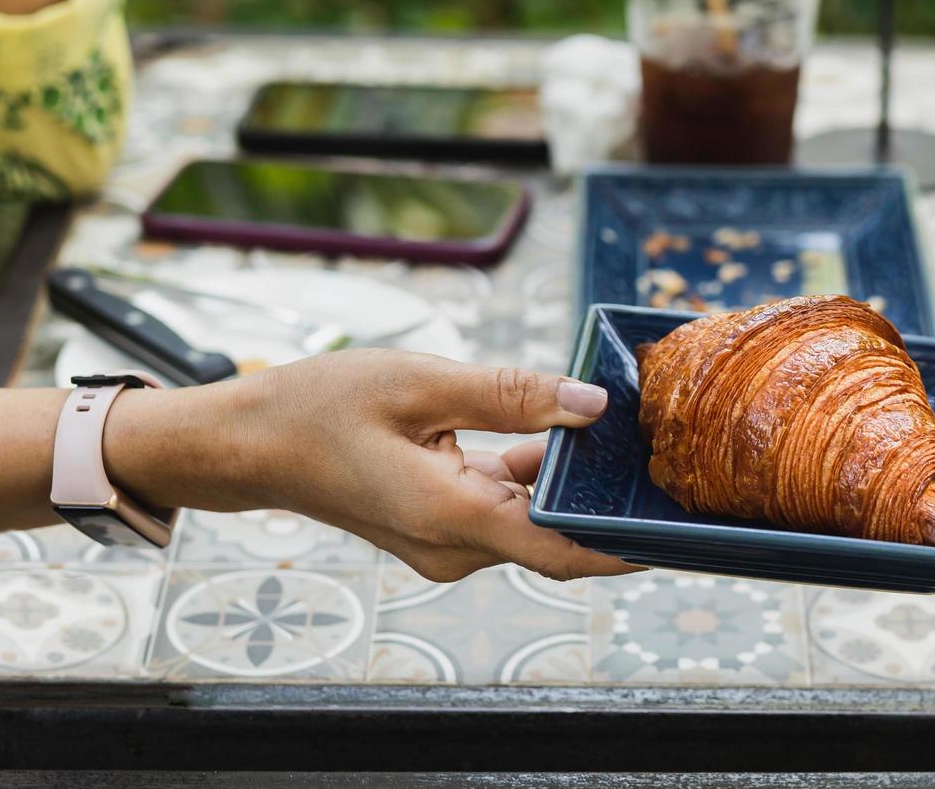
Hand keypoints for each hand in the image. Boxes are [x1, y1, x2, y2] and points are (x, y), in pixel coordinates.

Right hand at [107, 349, 635, 582]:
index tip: (682, 531)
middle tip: (661, 445)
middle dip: (606, 492)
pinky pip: (503, 504)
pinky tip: (558, 429)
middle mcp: (454, 546)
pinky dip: (532, 473)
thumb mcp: (420, 384)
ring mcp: (446, 542)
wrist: (252, 443)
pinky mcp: (440, 526)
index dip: (628, 544)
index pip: (562, 549)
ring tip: (615, 425)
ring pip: (531, 514)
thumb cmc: (319, 409)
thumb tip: (591, 406)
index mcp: (451, 516)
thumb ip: (511, 394)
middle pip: (554, 530)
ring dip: (567, 476)